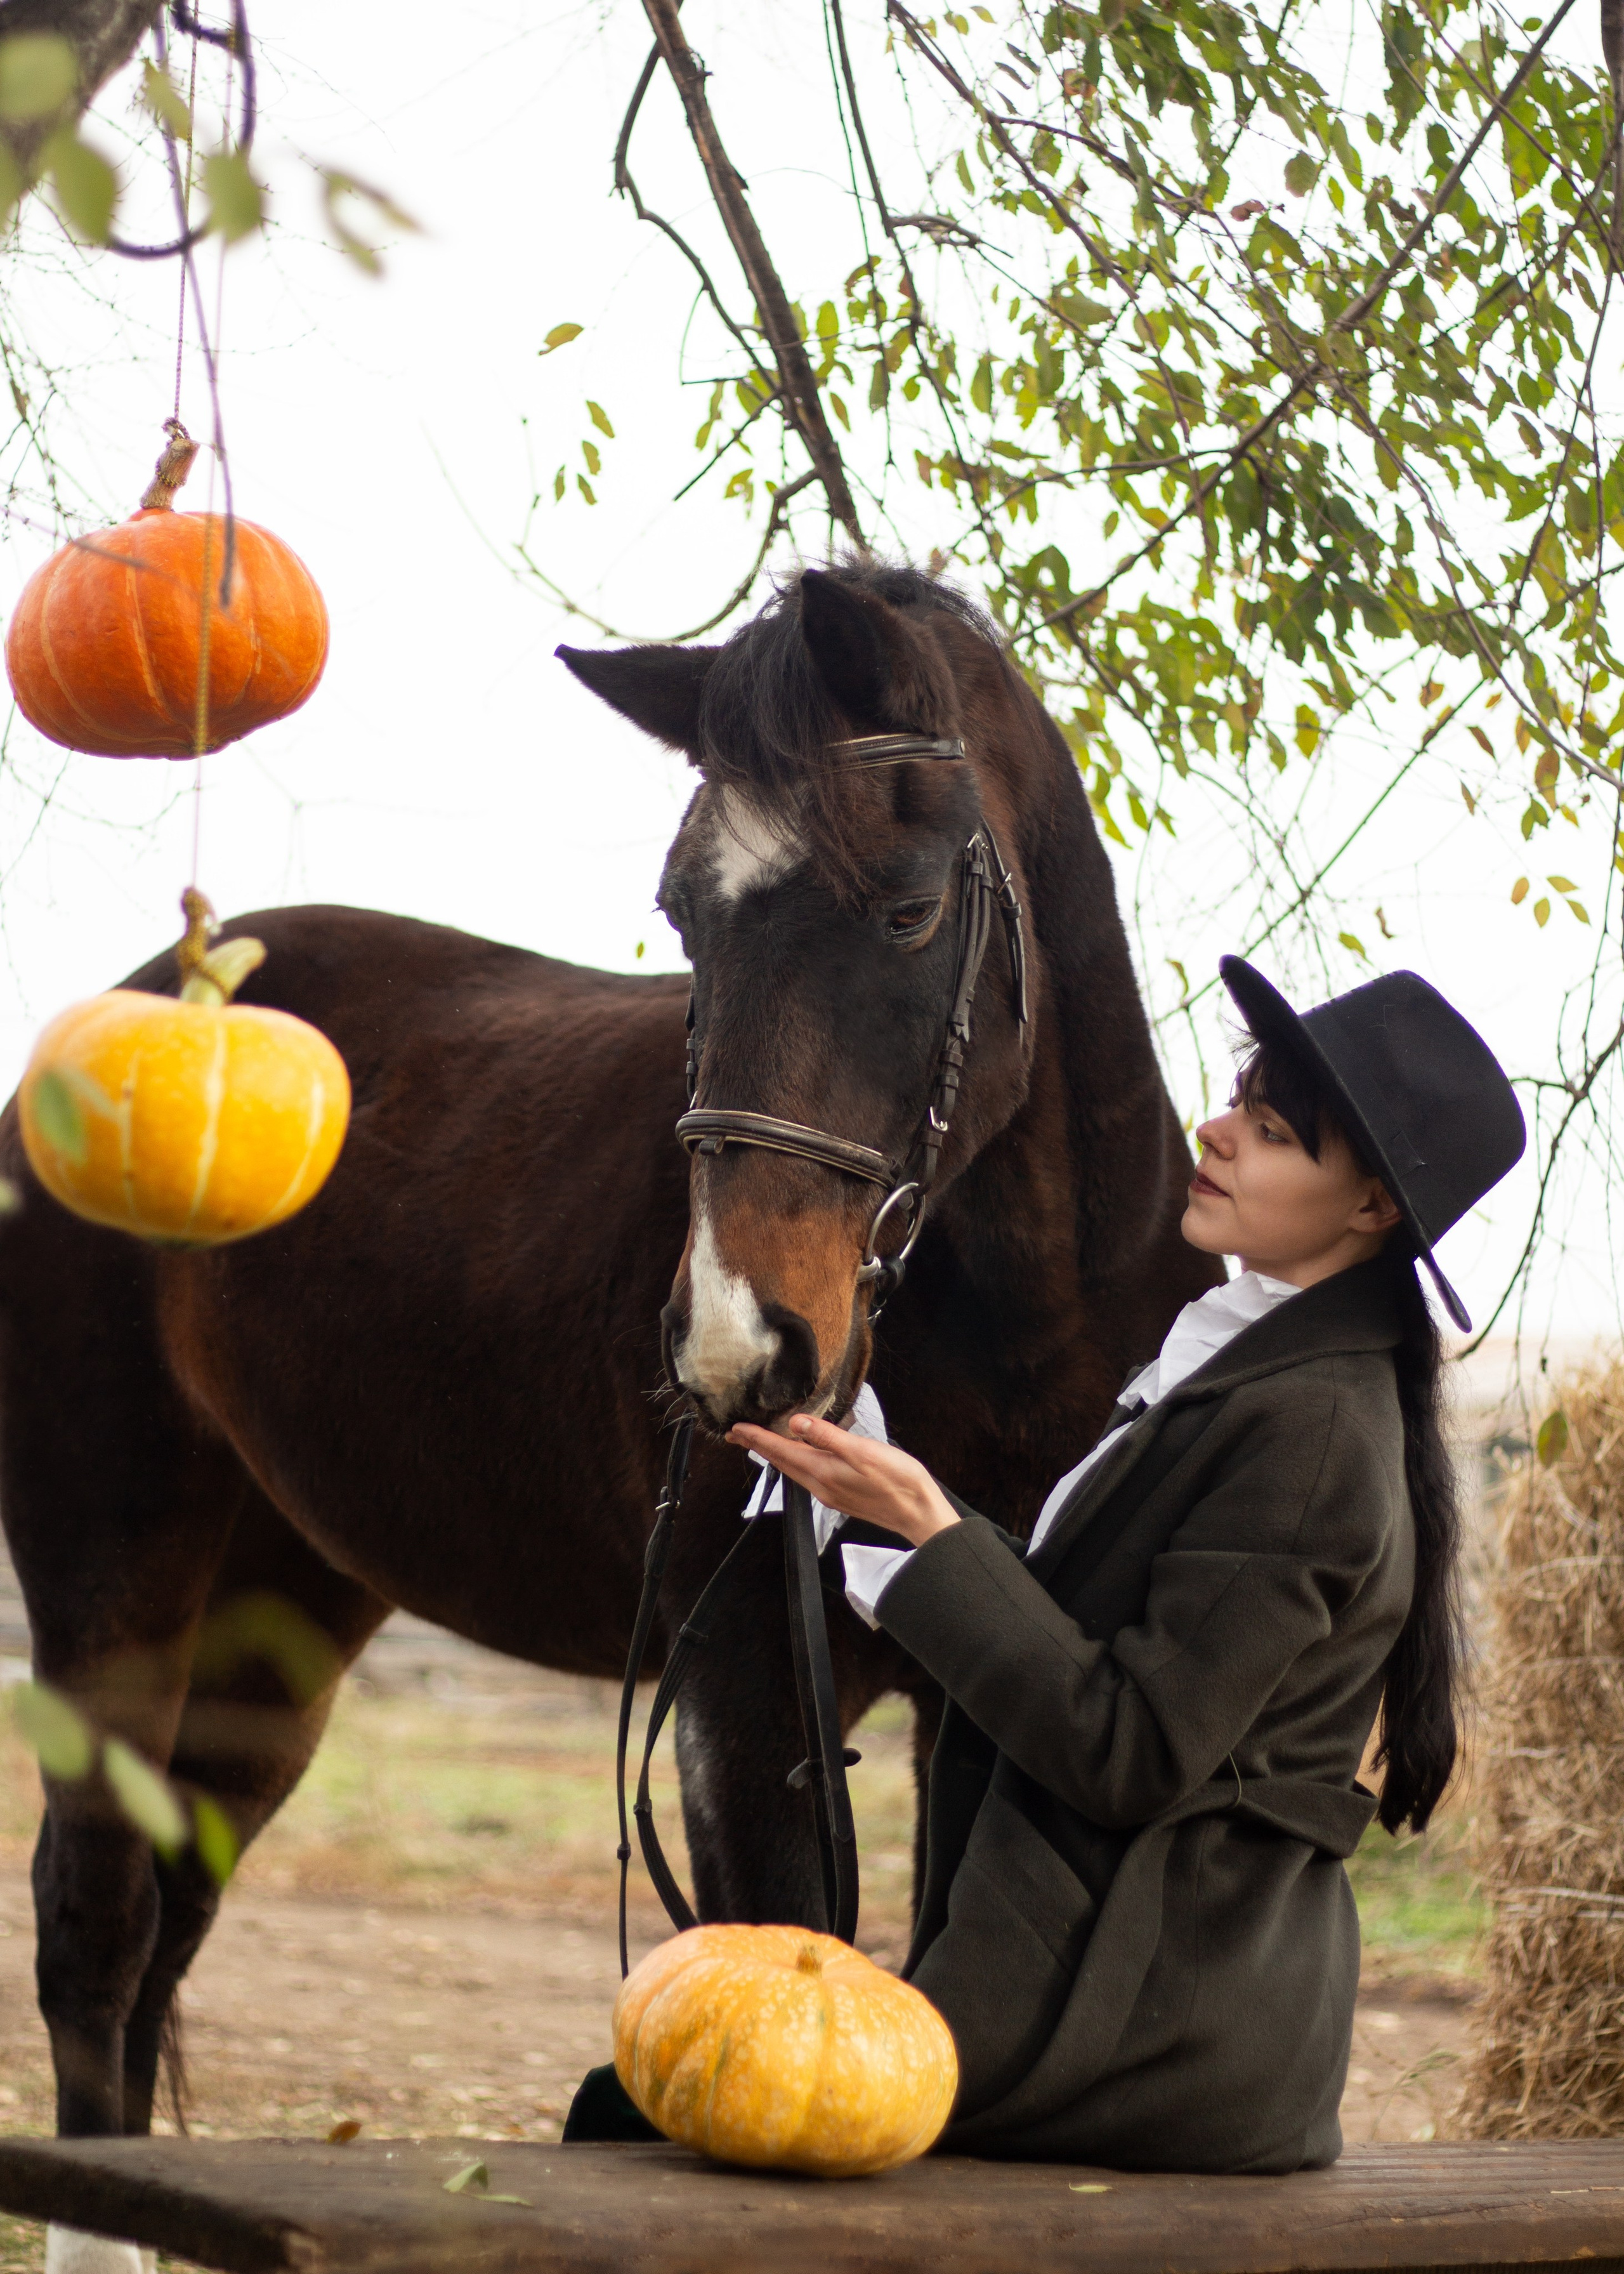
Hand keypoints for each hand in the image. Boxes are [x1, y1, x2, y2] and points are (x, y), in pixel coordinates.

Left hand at [726, 1415, 960, 1547]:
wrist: (919, 1513)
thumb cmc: (897, 1481)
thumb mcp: (863, 1451)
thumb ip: (828, 1437)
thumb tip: (796, 1423)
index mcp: (823, 1471)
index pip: (781, 1452)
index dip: (757, 1438)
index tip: (735, 1429)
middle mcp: (821, 1485)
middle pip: (782, 1462)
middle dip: (758, 1447)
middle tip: (737, 1434)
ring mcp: (831, 1493)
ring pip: (794, 1470)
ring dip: (775, 1455)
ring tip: (761, 1442)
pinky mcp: (842, 1495)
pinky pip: (808, 1476)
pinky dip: (795, 1463)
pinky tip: (799, 1457)